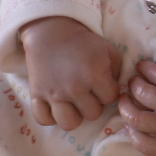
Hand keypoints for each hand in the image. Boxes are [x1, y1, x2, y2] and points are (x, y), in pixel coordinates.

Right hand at [20, 16, 122, 130]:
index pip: (111, 98)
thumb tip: (119, 92)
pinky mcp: (36, 94)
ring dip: (73, 115)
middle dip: (92, 103)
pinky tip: (56, 106)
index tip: (101, 83)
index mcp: (94, 75)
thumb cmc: (83, 42)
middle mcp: (74, 87)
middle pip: (92, 114)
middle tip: (87, 91)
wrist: (51, 31)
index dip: (108, 91)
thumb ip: (118, 71)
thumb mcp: (108, 50)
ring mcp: (54, 93)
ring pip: (69, 124)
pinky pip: (43, 119)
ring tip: (72, 103)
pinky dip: (50, 116)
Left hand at [120, 54, 155, 155]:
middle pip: (139, 91)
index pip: (152, 72)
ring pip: (134, 117)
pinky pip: (143, 144)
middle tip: (133, 82)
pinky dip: (132, 135)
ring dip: (124, 106)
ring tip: (124, 101)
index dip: (143, 67)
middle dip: (133, 82)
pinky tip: (130, 126)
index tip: (141, 67)